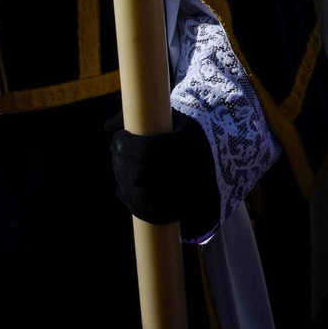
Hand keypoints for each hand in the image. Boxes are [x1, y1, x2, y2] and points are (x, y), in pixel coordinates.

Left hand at [106, 109, 219, 236]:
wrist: (219, 158)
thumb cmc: (189, 133)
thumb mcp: (173, 118)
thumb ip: (142, 116)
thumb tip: (108, 126)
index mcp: (188, 143)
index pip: (147, 149)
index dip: (126, 145)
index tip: (118, 137)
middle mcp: (189, 168)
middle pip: (141, 173)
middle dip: (121, 162)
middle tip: (115, 152)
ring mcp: (187, 191)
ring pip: (143, 195)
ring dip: (123, 182)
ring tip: (119, 169)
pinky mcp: (183, 207)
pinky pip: (151, 213)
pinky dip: (131, 203)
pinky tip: (121, 191)